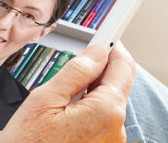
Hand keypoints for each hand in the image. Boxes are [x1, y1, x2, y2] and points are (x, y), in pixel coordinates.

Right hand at [0, 42, 134, 142]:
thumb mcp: (45, 99)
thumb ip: (76, 71)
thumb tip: (97, 52)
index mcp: (106, 110)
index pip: (123, 66)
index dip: (112, 47)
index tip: (105, 36)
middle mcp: (116, 128)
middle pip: (117, 85)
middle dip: (99, 71)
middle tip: (74, 65)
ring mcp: (111, 142)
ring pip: (107, 103)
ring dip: (90, 93)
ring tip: (58, 100)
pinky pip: (100, 122)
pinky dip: (86, 112)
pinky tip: (62, 117)